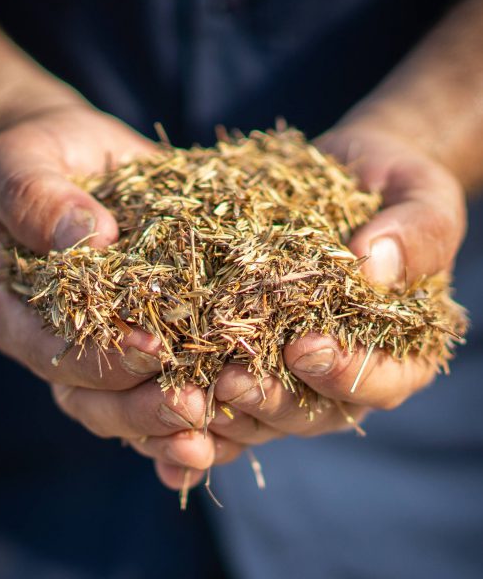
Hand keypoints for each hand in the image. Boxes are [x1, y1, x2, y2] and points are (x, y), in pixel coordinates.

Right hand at [0, 104, 241, 490]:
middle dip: (142, 408)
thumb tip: (87, 237)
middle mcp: (59, 342)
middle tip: (192, 407)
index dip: (101, 357)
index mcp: (21, 310)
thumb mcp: (25, 163)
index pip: (53, 350)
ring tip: (216, 429)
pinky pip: (162, 391)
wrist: (76, 155)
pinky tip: (228, 435)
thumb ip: (37, 199)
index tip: (152, 348)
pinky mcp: (148, 339)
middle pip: (91, 399)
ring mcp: (104, 348)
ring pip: (128, 409)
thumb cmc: (42, 155)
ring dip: (170, 427)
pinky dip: (192, 421)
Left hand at [208, 125, 465, 449]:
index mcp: (401, 350)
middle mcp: (345, 368)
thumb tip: (376, 266)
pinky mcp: (251, 346)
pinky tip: (163, 393)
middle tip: (231, 381)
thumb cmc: (395, 184)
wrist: (346, 174)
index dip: (346, 373)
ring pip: (263, 410)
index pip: (381, 382)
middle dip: (272, 400)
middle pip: (314, 411)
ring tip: (187, 390)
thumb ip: (417, 234)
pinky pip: (225, 382)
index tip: (307, 347)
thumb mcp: (421, 197)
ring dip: (226, 409)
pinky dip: (197, 398)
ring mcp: (294, 365)